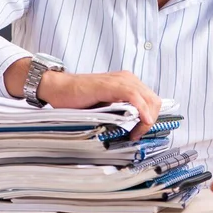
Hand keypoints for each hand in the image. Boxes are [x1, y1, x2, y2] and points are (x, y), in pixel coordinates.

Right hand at [39, 70, 161, 140]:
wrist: (59, 88)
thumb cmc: (78, 98)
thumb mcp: (106, 105)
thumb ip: (121, 110)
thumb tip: (135, 125)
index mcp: (127, 82)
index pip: (151, 100)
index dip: (151, 117)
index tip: (140, 131)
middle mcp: (127, 78)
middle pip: (153, 100)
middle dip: (151, 120)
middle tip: (137, 134)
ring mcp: (120, 80)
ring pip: (147, 98)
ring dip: (146, 118)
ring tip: (135, 132)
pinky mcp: (110, 85)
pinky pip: (133, 96)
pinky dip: (142, 109)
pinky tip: (142, 121)